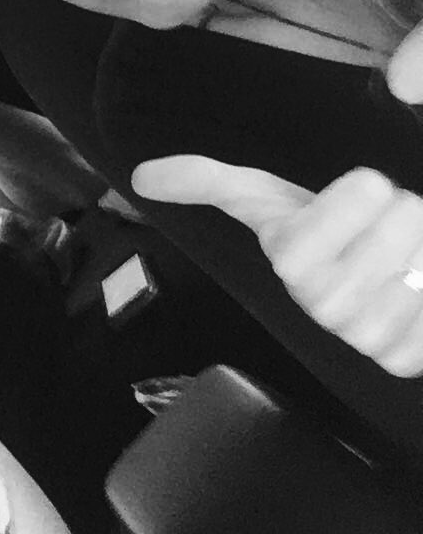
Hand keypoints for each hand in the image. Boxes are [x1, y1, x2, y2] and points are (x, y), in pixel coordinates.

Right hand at [132, 154, 422, 376]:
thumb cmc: (320, 235)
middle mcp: (322, 303)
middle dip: (408, 214)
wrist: (365, 289)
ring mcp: (365, 335)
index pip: (369, 188)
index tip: (356, 200)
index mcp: (290, 256)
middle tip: (384, 230)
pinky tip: (418, 294)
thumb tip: (140, 174)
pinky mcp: (405, 358)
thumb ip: (208, 181)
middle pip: (407, 217)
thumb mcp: (267, 201)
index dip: (370, 186)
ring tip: (404, 259)